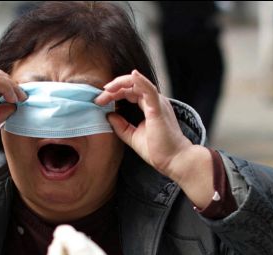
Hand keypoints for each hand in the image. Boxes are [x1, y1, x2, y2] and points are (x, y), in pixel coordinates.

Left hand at [94, 70, 214, 207]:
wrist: (173, 160)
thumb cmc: (158, 150)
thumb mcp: (132, 136)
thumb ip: (121, 126)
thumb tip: (108, 115)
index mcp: (149, 106)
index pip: (129, 92)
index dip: (113, 94)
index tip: (99, 101)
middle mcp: (154, 101)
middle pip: (131, 85)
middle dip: (112, 89)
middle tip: (98, 98)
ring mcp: (157, 103)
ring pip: (138, 84)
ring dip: (120, 84)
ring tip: (106, 89)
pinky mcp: (158, 109)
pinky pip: (149, 90)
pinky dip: (140, 81)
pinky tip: (132, 76)